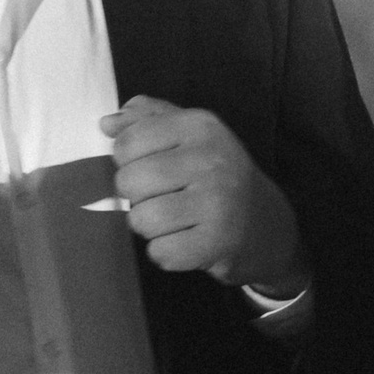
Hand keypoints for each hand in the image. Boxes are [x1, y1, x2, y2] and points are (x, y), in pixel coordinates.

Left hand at [101, 97, 306, 291]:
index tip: (150, 169)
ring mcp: (217, 201)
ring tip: (174, 221)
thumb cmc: (216, 174)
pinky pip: (160, 252)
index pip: (126, 144)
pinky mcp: (217, 241)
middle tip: (163, 198)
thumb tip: (107, 123)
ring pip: (141, 220)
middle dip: (136, 197)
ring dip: (149, 228)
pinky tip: (186, 240)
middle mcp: (211, 159)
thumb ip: (148, 120)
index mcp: (199, 126)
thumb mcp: (190, 135)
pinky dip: (166, 253)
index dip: (126, 162)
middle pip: (128, 182)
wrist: (266, 222)